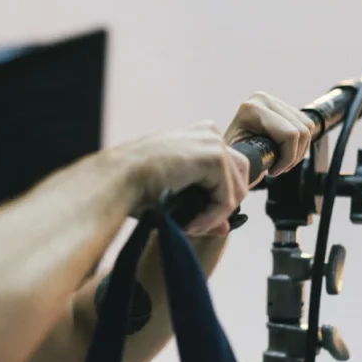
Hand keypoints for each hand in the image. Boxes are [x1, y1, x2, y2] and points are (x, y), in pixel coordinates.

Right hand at [121, 121, 249, 235]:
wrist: (120, 179)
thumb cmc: (136, 185)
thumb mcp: (177, 194)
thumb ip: (204, 207)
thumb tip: (227, 227)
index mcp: (200, 136)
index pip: (230, 170)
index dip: (219, 199)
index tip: (197, 218)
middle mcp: (209, 133)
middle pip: (241, 176)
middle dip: (223, 205)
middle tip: (197, 223)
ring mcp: (213, 143)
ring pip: (238, 188)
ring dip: (216, 213)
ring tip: (192, 225)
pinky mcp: (215, 158)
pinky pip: (228, 197)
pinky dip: (212, 216)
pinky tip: (191, 221)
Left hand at [224, 92, 316, 179]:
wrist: (225, 148)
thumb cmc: (231, 155)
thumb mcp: (239, 157)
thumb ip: (254, 157)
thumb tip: (269, 163)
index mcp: (253, 109)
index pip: (289, 134)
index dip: (287, 158)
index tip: (273, 172)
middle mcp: (264, 99)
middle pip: (301, 131)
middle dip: (293, 157)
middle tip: (278, 169)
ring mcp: (274, 100)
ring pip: (307, 128)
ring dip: (298, 151)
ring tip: (281, 163)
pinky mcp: (282, 106)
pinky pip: (306, 125)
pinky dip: (300, 144)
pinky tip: (284, 153)